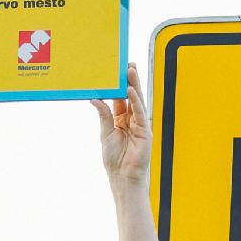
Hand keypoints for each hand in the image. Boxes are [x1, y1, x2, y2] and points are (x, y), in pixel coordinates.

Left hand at [90, 63, 150, 183]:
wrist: (122, 176)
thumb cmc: (114, 159)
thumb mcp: (105, 133)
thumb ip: (103, 114)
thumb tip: (95, 98)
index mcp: (121, 120)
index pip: (120, 98)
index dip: (118, 86)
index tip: (116, 72)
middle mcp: (131, 120)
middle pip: (130, 96)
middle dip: (129, 80)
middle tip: (127, 64)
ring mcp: (139, 124)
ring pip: (137, 100)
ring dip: (134, 85)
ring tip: (130, 70)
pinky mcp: (145, 130)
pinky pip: (140, 112)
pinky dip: (136, 100)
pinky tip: (131, 90)